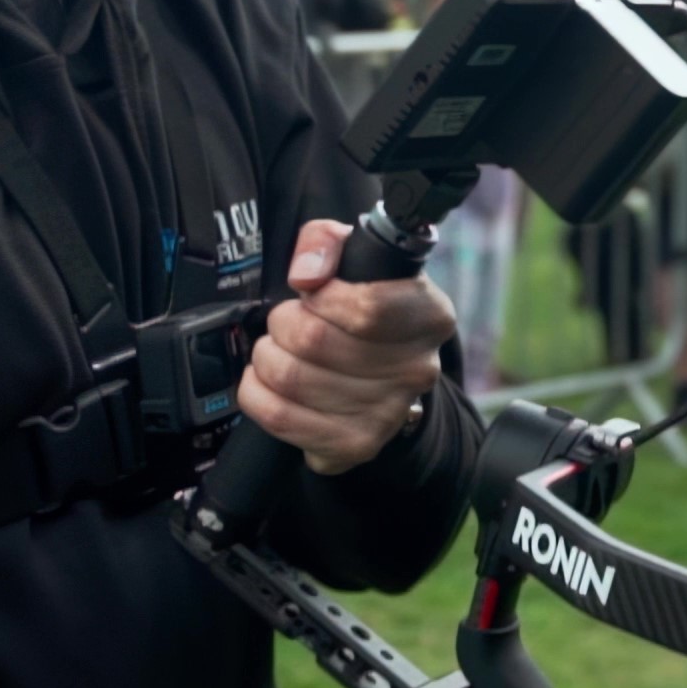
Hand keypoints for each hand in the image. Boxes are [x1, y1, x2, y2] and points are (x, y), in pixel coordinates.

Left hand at [238, 218, 453, 474]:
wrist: (380, 376)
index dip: (321, 297)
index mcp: (430, 315)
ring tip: (278, 350)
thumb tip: (306, 274)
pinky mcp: (354, 445)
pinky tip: (267, 381)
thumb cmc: (361, 309)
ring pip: (290, 376)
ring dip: (267, 356)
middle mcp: (417, 369)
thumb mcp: (352, 258)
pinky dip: (256, 392)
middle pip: (314, 340)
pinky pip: (279, 416)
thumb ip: (324, 241)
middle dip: (282, 323)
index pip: (365, 308)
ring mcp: (387, 414)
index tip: (312, 294)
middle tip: (287, 323)